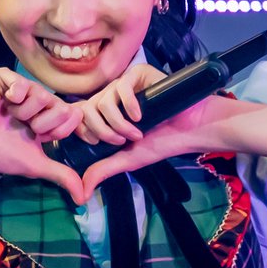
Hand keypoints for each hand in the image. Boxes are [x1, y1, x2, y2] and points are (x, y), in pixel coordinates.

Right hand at [0, 69, 84, 201]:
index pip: (72, 116)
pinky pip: (23, 84)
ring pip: (42, 95)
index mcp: (48, 115)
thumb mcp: (36, 165)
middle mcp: (39, 98)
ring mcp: (23, 86)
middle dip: (41, 124)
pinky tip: (2, 104)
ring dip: (24, 114)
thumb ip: (62, 175)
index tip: (36, 137)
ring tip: (8, 116)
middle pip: (61, 107)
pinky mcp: (5, 77)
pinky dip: (13, 99)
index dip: (55, 131)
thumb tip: (83, 199)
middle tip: (20, 127)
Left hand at [80, 94, 237, 200]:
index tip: (101, 143)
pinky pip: (121, 87)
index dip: (85, 131)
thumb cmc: (161, 142)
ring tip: (137, 133)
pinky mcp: (138, 73)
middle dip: (103, 131)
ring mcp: (123, 84)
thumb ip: (103, 170)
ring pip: (102, 101)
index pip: (78, 115)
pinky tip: (140, 117)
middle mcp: (110, 96)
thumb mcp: (127, 159)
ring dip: (118, 124)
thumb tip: (81, 194)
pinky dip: (129, 105)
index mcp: (104, 114)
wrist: (189, 129)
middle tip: (122, 141)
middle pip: (87, 109)